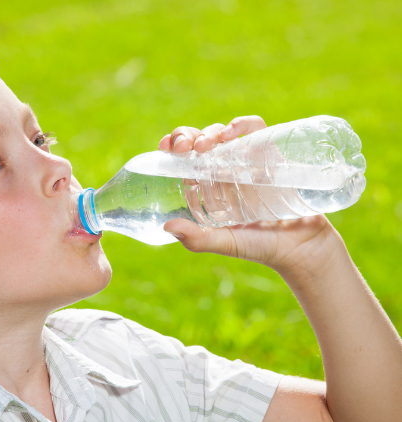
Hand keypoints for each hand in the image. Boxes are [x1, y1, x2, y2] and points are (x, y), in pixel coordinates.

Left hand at [158, 116, 342, 276]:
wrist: (305, 248)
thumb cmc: (262, 247)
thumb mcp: (226, 243)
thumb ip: (199, 239)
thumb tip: (167, 226)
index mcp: (209, 186)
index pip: (185, 158)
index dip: (173, 146)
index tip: (164, 148)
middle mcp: (226, 169)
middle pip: (200, 141)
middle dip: (187, 135)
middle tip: (183, 146)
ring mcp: (249, 160)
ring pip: (224, 133)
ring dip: (210, 132)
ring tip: (204, 145)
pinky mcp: (272, 154)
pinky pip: (257, 129)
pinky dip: (242, 124)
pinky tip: (231, 132)